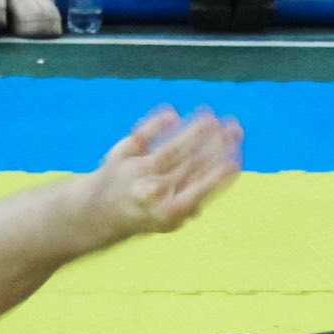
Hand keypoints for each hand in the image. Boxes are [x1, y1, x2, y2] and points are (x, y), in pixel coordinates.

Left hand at [89, 106, 243, 240]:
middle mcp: (153, 191)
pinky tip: (173, 114)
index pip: (199, 190)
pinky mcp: (122, 154)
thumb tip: (227, 171)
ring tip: (212, 117)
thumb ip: (195, 200)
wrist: (98, 212)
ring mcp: (137, 171)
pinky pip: (143, 136)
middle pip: (190, 164)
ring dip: (194, 132)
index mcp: (168, 212)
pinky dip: (157, 124)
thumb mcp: (170, 219)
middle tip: (235, 128)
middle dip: (216, 145)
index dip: (219, 176)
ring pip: (172, 148)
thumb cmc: (145, 213)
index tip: (236, 160)